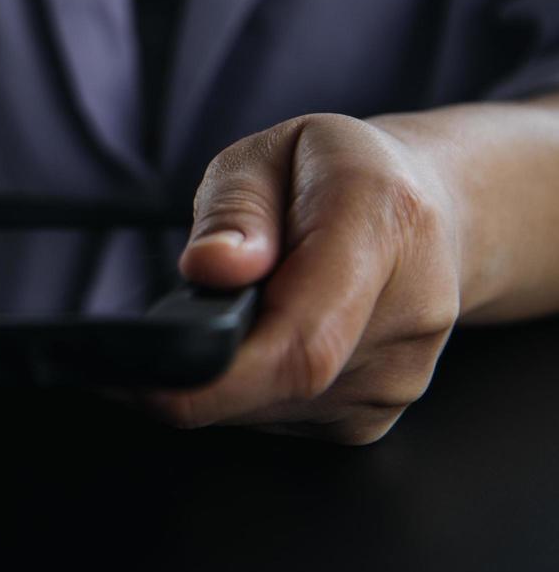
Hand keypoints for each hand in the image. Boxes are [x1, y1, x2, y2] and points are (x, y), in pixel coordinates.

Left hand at [146, 113, 462, 443]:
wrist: (432, 213)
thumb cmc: (333, 175)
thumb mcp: (267, 153)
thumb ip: (234, 208)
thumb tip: (209, 269)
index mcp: (383, 224)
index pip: (304, 334)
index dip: (221, 374)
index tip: (144, 380)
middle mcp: (410, 312)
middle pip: (283, 380)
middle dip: (197, 373)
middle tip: (138, 346)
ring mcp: (400, 375)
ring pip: (275, 408)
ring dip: (223, 378)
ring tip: (217, 318)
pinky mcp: (376, 414)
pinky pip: (285, 418)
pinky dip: (247, 390)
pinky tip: (249, 341)